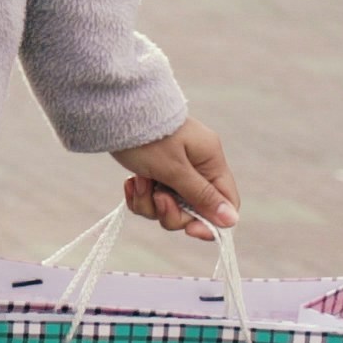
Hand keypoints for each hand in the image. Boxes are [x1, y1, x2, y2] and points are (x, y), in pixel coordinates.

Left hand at [111, 119, 237, 240]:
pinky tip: (130, 182)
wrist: (111, 111)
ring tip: (138, 181)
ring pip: (169, 206)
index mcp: (210, 160)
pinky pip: (152, 198)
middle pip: (194, 209)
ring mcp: (174, 168)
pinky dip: (140, 195)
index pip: (226, 201)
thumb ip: (201, 196)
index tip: (190, 230)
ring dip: (150, 202)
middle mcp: (196, 164)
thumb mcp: (174, 169)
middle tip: (157, 197)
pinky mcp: (154, 170)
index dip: (211, 222)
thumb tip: (232, 220)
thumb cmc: (147, 137)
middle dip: (171, 211)